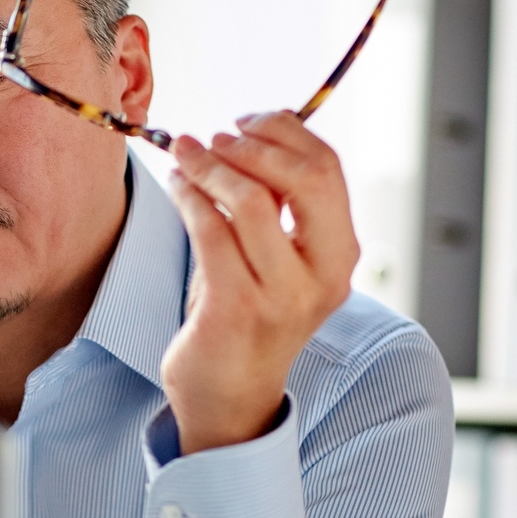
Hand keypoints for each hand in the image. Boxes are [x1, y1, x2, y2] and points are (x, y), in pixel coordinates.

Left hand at [159, 111, 358, 454]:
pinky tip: (176, 186)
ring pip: (249, 200)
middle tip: (214, 137)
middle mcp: (321, 276)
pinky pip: (210, 230)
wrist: (230, 395)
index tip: (247, 121)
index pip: (328, 170)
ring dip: (209, 165)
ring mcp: (280, 294)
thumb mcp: (278, 259)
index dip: (286, 133)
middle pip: (304, 178)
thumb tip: (250, 137)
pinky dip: (189, 195)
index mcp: (340, 256)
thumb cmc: (249, 315)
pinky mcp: (234, 307)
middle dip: (253, 144)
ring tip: (185, 153)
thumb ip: (276, 207)